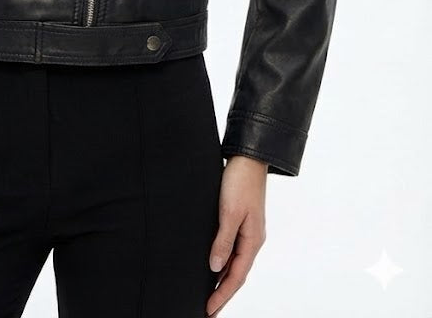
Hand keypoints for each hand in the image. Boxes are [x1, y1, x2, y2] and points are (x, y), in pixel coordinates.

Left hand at [205, 155, 267, 316]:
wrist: (248, 157)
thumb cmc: (241, 182)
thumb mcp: (230, 212)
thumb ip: (223, 241)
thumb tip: (214, 267)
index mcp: (253, 241)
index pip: (236, 277)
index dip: (222, 295)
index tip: (208, 310)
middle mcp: (252, 239)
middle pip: (236, 274)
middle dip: (223, 293)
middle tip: (208, 310)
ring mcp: (248, 230)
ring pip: (234, 263)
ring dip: (223, 279)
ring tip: (209, 294)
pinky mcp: (241, 220)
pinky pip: (232, 249)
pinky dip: (224, 262)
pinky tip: (214, 265)